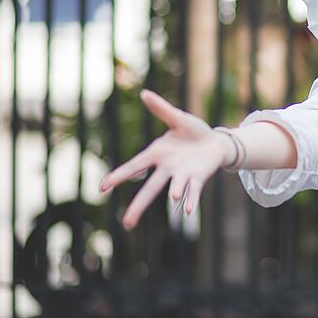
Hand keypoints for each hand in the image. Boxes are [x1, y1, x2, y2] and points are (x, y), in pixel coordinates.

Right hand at [99, 89, 229, 229]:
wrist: (215, 141)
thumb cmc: (193, 131)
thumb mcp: (178, 118)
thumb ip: (162, 110)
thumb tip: (145, 93)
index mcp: (157, 154)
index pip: (135, 166)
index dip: (119, 176)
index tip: (103, 188)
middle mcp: (167, 168)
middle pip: (150, 189)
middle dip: (138, 206)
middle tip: (127, 224)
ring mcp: (182, 176)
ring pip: (174, 188)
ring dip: (174, 192)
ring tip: (174, 197)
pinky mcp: (198, 178)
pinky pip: (193, 191)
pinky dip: (191, 200)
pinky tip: (188, 212)